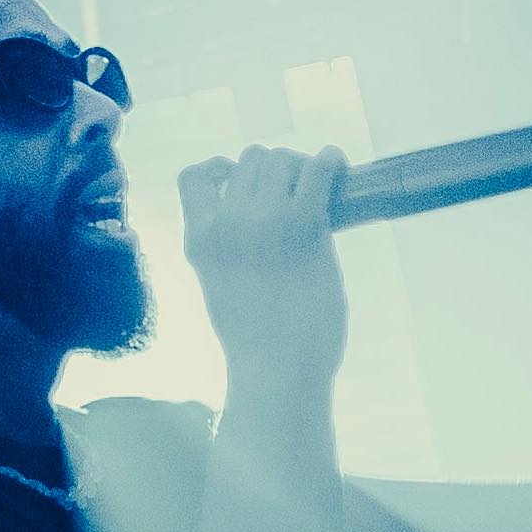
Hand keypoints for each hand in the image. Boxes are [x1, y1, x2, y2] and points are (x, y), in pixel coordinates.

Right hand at [176, 145, 349, 388]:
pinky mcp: (305, 225)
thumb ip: (230, 246)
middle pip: (249, 160)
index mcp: (199, 238)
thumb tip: (265, 211)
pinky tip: (337, 165)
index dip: (221, 170)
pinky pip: (318, 170)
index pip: (194, 176)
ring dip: (300, 169)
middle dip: (272, 171)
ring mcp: (265, 219)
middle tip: (294, 193)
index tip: (239, 182)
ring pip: (282, 159)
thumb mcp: (221, 284)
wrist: (278, 371)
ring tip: (316, 188)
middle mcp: (227, 221)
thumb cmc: (256, 340)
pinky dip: (330, 162)